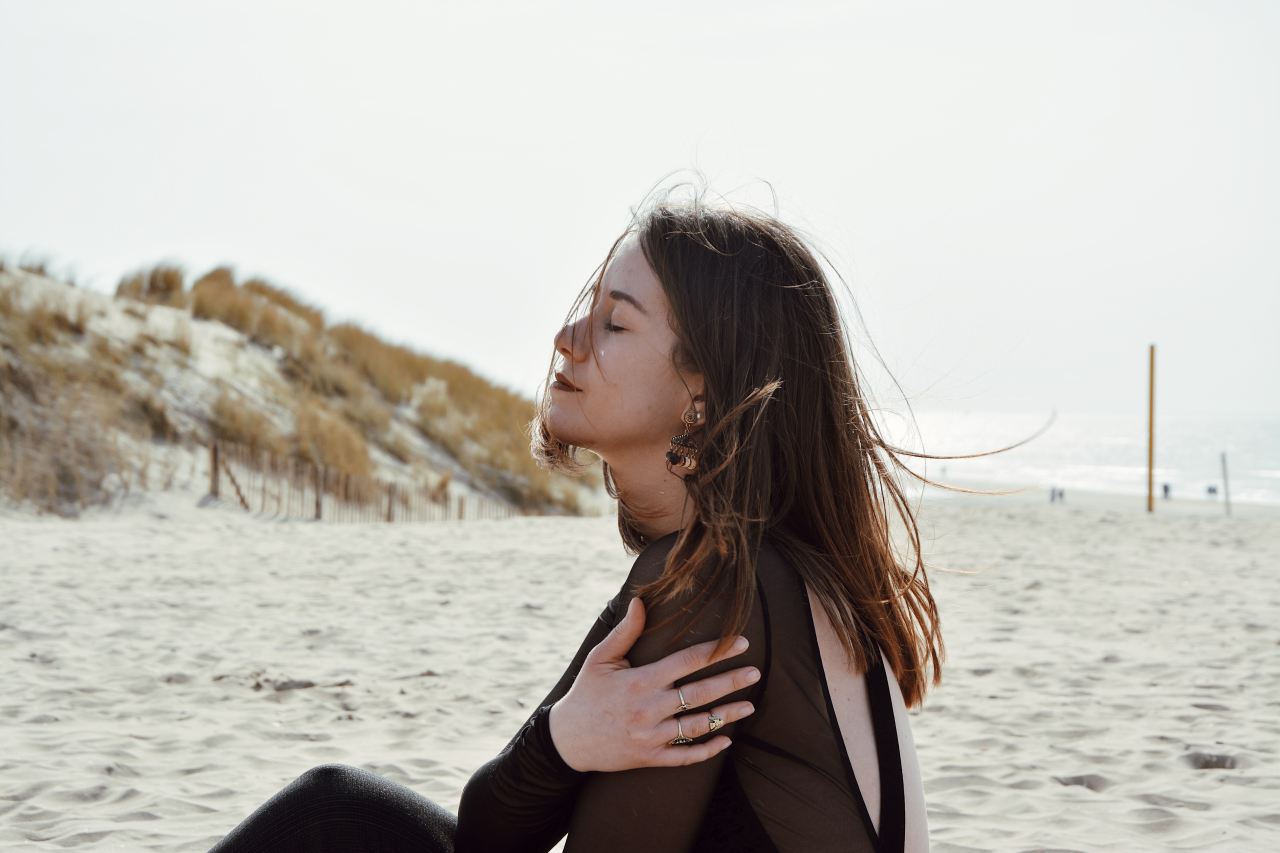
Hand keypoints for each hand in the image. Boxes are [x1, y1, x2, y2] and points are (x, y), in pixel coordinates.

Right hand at [547, 596, 758, 772]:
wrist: (567, 739)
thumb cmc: (586, 692)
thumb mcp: (600, 658)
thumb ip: (625, 631)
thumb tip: (640, 601)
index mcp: (640, 680)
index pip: (687, 661)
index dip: (717, 650)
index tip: (741, 643)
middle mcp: (649, 708)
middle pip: (700, 693)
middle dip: (731, 681)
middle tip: (755, 673)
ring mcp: (651, 736)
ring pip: (698, 725)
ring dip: (727, 715)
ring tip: (749, 705)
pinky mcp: (650, 757)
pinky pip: (684, 756)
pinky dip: (707, 750)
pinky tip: (727, 740)